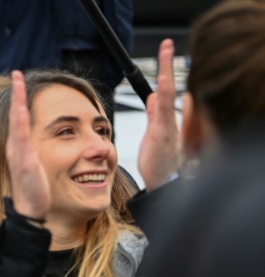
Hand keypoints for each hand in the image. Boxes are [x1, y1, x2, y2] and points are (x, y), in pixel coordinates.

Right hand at [6, 70, 50, 220]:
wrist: (30, 211)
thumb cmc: (35, 193)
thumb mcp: (34, 168)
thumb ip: (33, 156)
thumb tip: (36, 150)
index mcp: (19, 148)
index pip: (19, 119)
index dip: (19, 101)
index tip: (20, 82)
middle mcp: (15, 148)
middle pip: (14, 116)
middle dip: (16, 94)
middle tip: (16, 73)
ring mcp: (18, 154)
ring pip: (16, 123)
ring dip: (17, 102)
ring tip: (18, 82)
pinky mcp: (23, 162)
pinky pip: (20, 139)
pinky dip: (19, 122)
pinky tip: (21, 109)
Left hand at [138, 39, 181, 190]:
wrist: (162, 183)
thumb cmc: (159, 162)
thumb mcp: (155, 134)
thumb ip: (155, 114)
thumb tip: (154, 96)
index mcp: (166, 118)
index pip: (166, 88)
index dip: (165, 69)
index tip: (164, 49)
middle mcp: (170, 119)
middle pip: (169, 86)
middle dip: (167, 64)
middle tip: (166, 44)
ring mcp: (167, 126)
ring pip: (169, 95)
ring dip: (167, 74)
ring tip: (165, 52)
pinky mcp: (162, 134)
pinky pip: (164, 111)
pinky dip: (165, 96)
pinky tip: (163, 82)